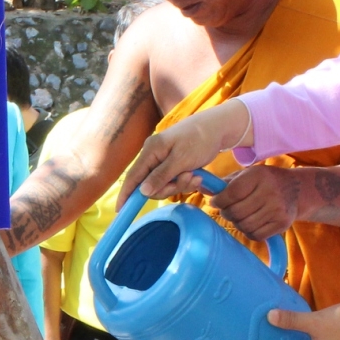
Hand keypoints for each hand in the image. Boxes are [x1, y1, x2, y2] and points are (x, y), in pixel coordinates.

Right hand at [120, 99, 250, 200]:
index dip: (126, 194)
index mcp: (150, 151)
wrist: (217, 128)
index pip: (133, 177)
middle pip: (149, 185)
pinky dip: (185, 182)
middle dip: (168, 188)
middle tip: (186, 182)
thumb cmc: (199, 139)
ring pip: (163, 185)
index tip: (121, 211)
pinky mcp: (173, 165)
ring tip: (196, 177)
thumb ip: (161, 176)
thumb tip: (142, 192)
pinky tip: (198, 176)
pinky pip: (173, 181)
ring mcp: (163, 161)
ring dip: (180, 185)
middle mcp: (153, 156)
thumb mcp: (181, 159)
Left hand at [208, 164, 299, 240]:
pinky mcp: (282, 224)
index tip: (216, 202)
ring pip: (244, 225)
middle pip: (236, 212)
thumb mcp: (248, 175)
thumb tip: (200, 186)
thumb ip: (226, 183)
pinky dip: (248, 231)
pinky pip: (255, 235)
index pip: (231, 194)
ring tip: (239, 216)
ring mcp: (277, 209)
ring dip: (237, 223)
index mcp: (258, 176)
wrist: (298, 190)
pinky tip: (251, 222)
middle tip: (227, 210)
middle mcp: (269, 192)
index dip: (219, 201)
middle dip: (226, 213)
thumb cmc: (266, 181)